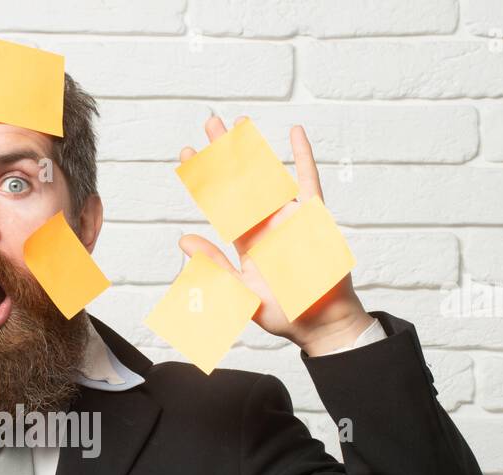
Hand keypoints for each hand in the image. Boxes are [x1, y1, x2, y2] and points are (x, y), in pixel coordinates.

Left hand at [177, 118, 374, 355]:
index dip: (203, 178)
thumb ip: (214, 265)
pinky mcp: (314, 218)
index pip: (218, 202)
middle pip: (240, 180)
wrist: (319, 323)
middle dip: (224, 152)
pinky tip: (294, 133)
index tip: (187, 153)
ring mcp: (290, 218)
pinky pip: (308, 181)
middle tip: (209, 122)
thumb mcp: (240, 292)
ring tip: (240, 122)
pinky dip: (302, 157)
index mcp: (245, 240)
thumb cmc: (283, 312)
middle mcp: (265, 223)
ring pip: (269, 174)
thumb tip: (183, 239)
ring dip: (255, 149)